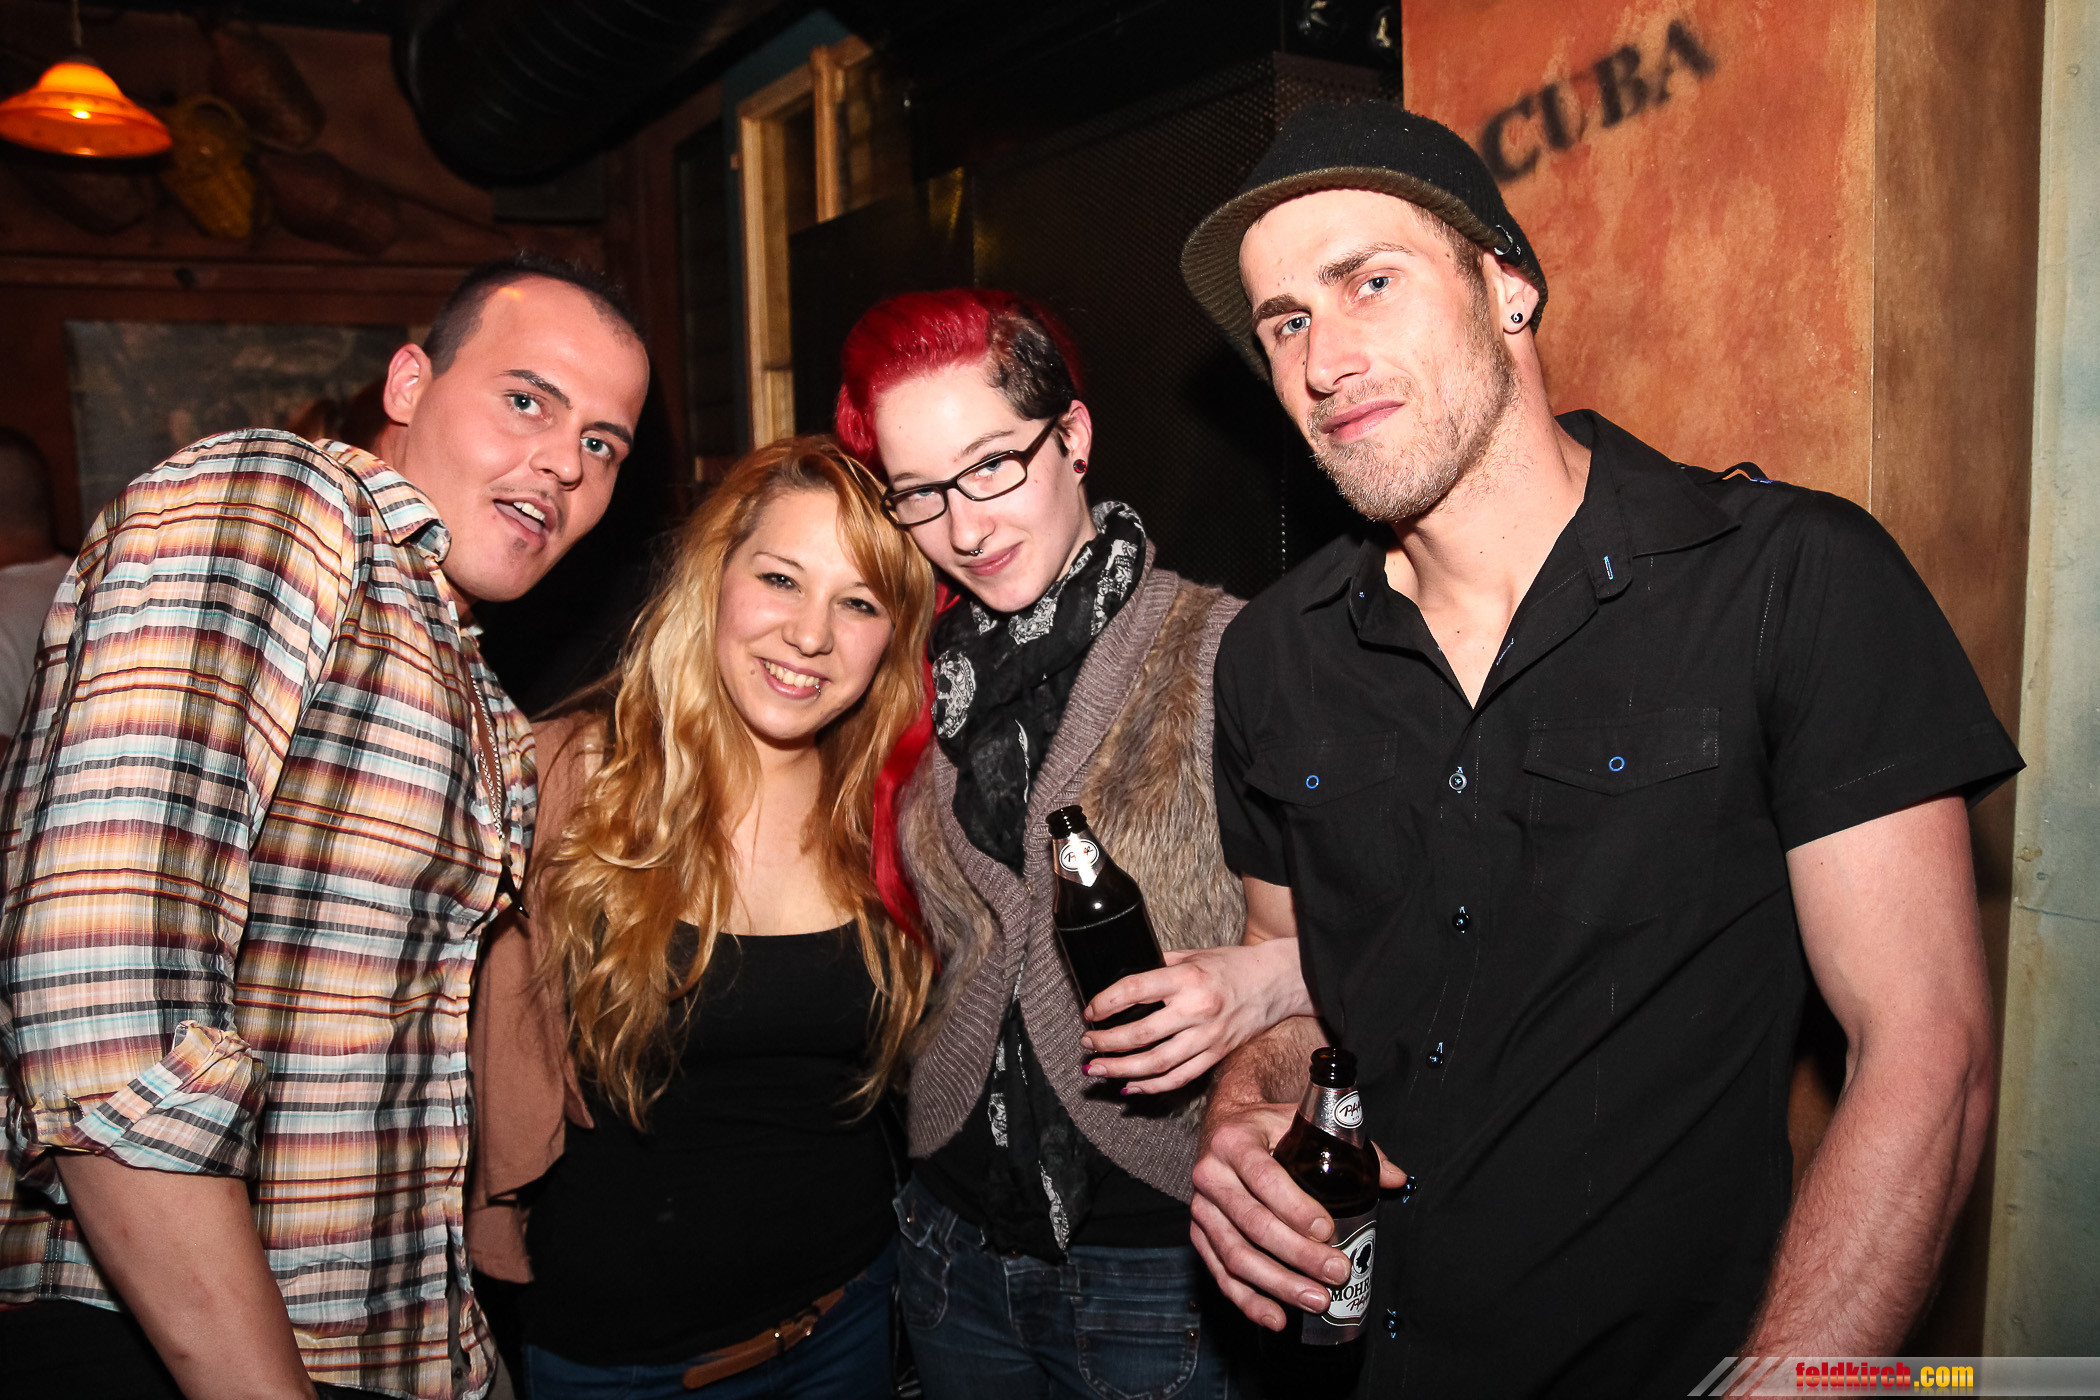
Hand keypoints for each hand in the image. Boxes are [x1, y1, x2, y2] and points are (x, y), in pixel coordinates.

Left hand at [1078, 939, 1310, 1093]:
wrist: (1275, 982)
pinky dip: (1152, 1086)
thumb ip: (1160, 966)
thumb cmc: (1233, 965)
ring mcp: (1208, 1037)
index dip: (1105, 1003)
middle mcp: (1196, 1010)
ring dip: (1121, 1070)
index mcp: (1187, 979)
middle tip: (1087, 1044)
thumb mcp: (1193, 955)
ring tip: (1097, 1070)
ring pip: (1156, 1063)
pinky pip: (1179, 1078)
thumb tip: (1124, 979)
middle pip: (1140, 1034)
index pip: (1134, 991)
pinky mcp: (1217, 1054)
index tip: (1090, 1011)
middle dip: (1106, 1043)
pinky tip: (1130, 1086)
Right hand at [1187, 1098, 1405, 1330]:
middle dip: (1297, 1255)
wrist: (1222, 1126)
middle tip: (1336, 1273)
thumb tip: (1396, 1179)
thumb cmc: (1268, 1126)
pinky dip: (1248, 1300)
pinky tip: (1278, 1317)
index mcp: (1235, 1141)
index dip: (1295, 1207)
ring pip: (1236, 1255)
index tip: (1329, 1230)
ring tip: (1317, 1300)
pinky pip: (1221, 1273)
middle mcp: (1211, 1174)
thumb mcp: (1302, 1120)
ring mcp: (1201, 1208)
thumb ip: (1350, 1146)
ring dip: (1278, 1284)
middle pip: (1253, 1223)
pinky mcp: (1198, 1234)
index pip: (1264, 1177)